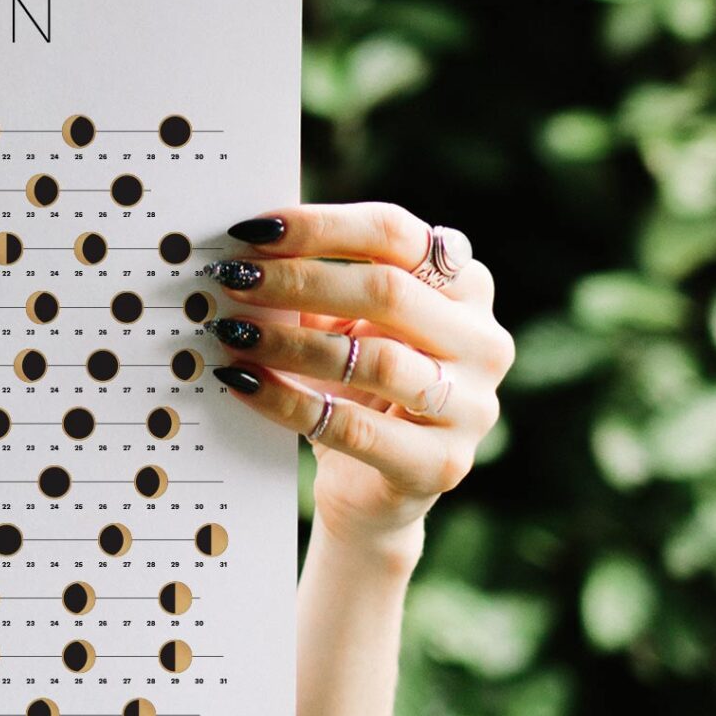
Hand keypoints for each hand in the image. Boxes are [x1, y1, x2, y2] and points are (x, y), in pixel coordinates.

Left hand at [200, 202, 513, 556]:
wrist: (372, 488)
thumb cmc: (356, 387)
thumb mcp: (344, 325)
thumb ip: (315, 284)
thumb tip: (244, 251)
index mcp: (465, 286)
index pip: (395, 234)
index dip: (320, 228)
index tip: (252, 231)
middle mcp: (483, 340)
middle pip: (388, 290)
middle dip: (298, 280)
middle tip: (233, 280)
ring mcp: (472, 406)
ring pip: (375, 360)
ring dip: (290, 342)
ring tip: (232, 333)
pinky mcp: (441, 463)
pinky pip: (354, 428)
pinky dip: (287, 402)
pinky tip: (242, 383)